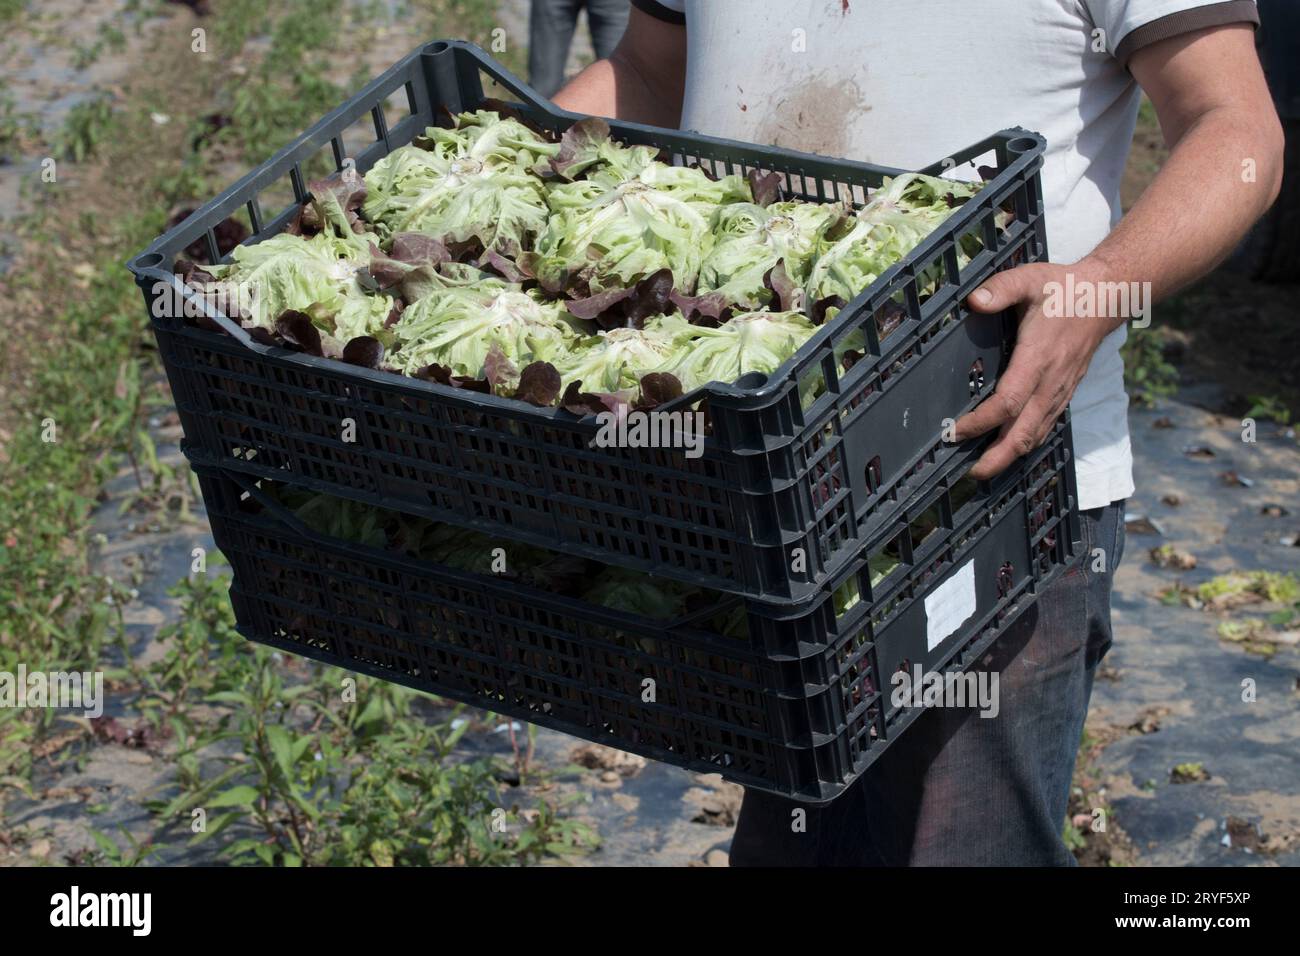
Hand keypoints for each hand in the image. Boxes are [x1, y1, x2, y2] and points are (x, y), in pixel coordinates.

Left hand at [954, 260, 1115, 479]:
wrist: (1106, 297)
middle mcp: (1050, 382)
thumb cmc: (1063, 289)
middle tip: (971, 474)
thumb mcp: (1030, 279)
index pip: (1007, 402)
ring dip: (1010, 456)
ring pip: (1034, 435)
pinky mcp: (1064, 393)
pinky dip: (1025, 443)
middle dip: (997, 458)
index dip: (981, 422)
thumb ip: (1001, 289)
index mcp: (1037, 358)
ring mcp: (1060, 391)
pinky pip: (1044, 426)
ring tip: (984, 470)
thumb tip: (974, 301)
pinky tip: (1008, 451)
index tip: (956, 432)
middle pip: (1022, 432)